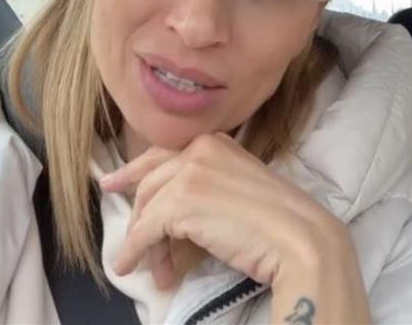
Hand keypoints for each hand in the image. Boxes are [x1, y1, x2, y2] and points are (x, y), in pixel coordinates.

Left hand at [98, 132, 343, 289]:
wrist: (298, 238)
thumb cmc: (278, 220)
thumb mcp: (238, 186)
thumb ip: (207, 184)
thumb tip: (171, 211)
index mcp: (215, 141)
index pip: (163, 156)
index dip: (134, 172)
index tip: (113, 183)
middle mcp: (198, 149)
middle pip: (150, 183)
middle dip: (141, 217)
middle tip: (134, 244)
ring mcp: (188, 173)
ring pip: (147, 209)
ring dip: (145, 242)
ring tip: (153, 269)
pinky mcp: (179, 202)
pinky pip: (144, 230)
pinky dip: (134, 250)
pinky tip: (131, 265)